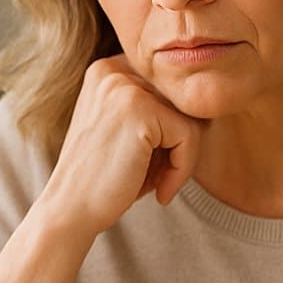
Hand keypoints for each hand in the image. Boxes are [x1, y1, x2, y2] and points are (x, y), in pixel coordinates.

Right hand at [38, 55, 204, 237]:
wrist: (69, 212)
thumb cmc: (105, 180)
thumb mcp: (130, 134)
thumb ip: (161, 111)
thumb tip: (213, 102)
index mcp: (108, 70)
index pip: (169, 89)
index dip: (174, 129)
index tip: (161, 164)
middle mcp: (113, 70)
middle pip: (181, 100)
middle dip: (180, 143)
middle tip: (162, 177)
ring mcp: (124, 86)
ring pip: (191, 116)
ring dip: (184, 157)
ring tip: (161, 183)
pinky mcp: (139, 109)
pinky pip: (189, 135)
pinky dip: (183, 169)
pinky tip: (160, 191)